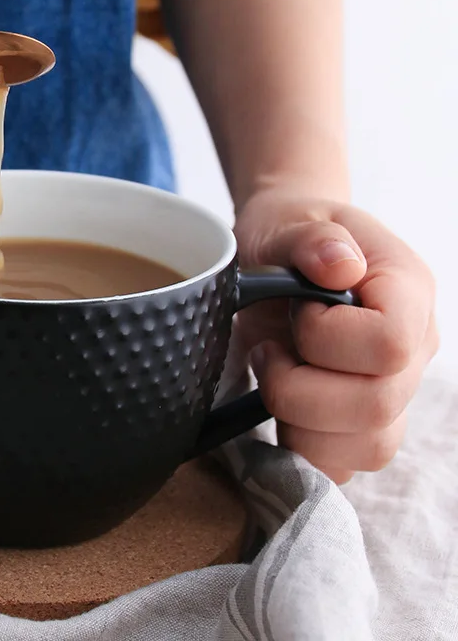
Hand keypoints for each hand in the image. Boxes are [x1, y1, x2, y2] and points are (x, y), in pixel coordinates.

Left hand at [234, 189, 438, 483]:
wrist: (283, 251)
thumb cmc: (289, 233)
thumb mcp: (289, 220)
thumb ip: (312, 239)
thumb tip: (340, 267)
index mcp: (407, 291)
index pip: (391, 345)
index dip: (327, 340)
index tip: (296, 312)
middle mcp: (414, 347)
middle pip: (376, 407)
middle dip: (299, 389)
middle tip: (268, 350)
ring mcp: (394, 389)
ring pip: (366, 448)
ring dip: (299, 423)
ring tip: (275, 373)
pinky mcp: (363, 422)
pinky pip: (344, 463)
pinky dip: (303, 446)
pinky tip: (280, 406)